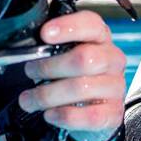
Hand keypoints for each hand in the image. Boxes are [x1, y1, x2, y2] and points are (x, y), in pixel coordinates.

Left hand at [16, 11, 126, 140]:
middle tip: (30, 71)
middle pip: (84, 58)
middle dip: (49, 66)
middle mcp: (112, 60)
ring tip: (29, 99)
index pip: (92, 24)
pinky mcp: (113, 112)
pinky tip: (50, 114)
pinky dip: (63, 115)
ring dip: (47, 95)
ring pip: (81, 88)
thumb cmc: (74, 76)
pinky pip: (88, 115)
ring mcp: (115, 87)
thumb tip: (25, 48)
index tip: (44, 33)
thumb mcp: (64, 56)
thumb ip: (50, 47)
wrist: (91, 110)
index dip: (68, 27)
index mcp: (100, 39)